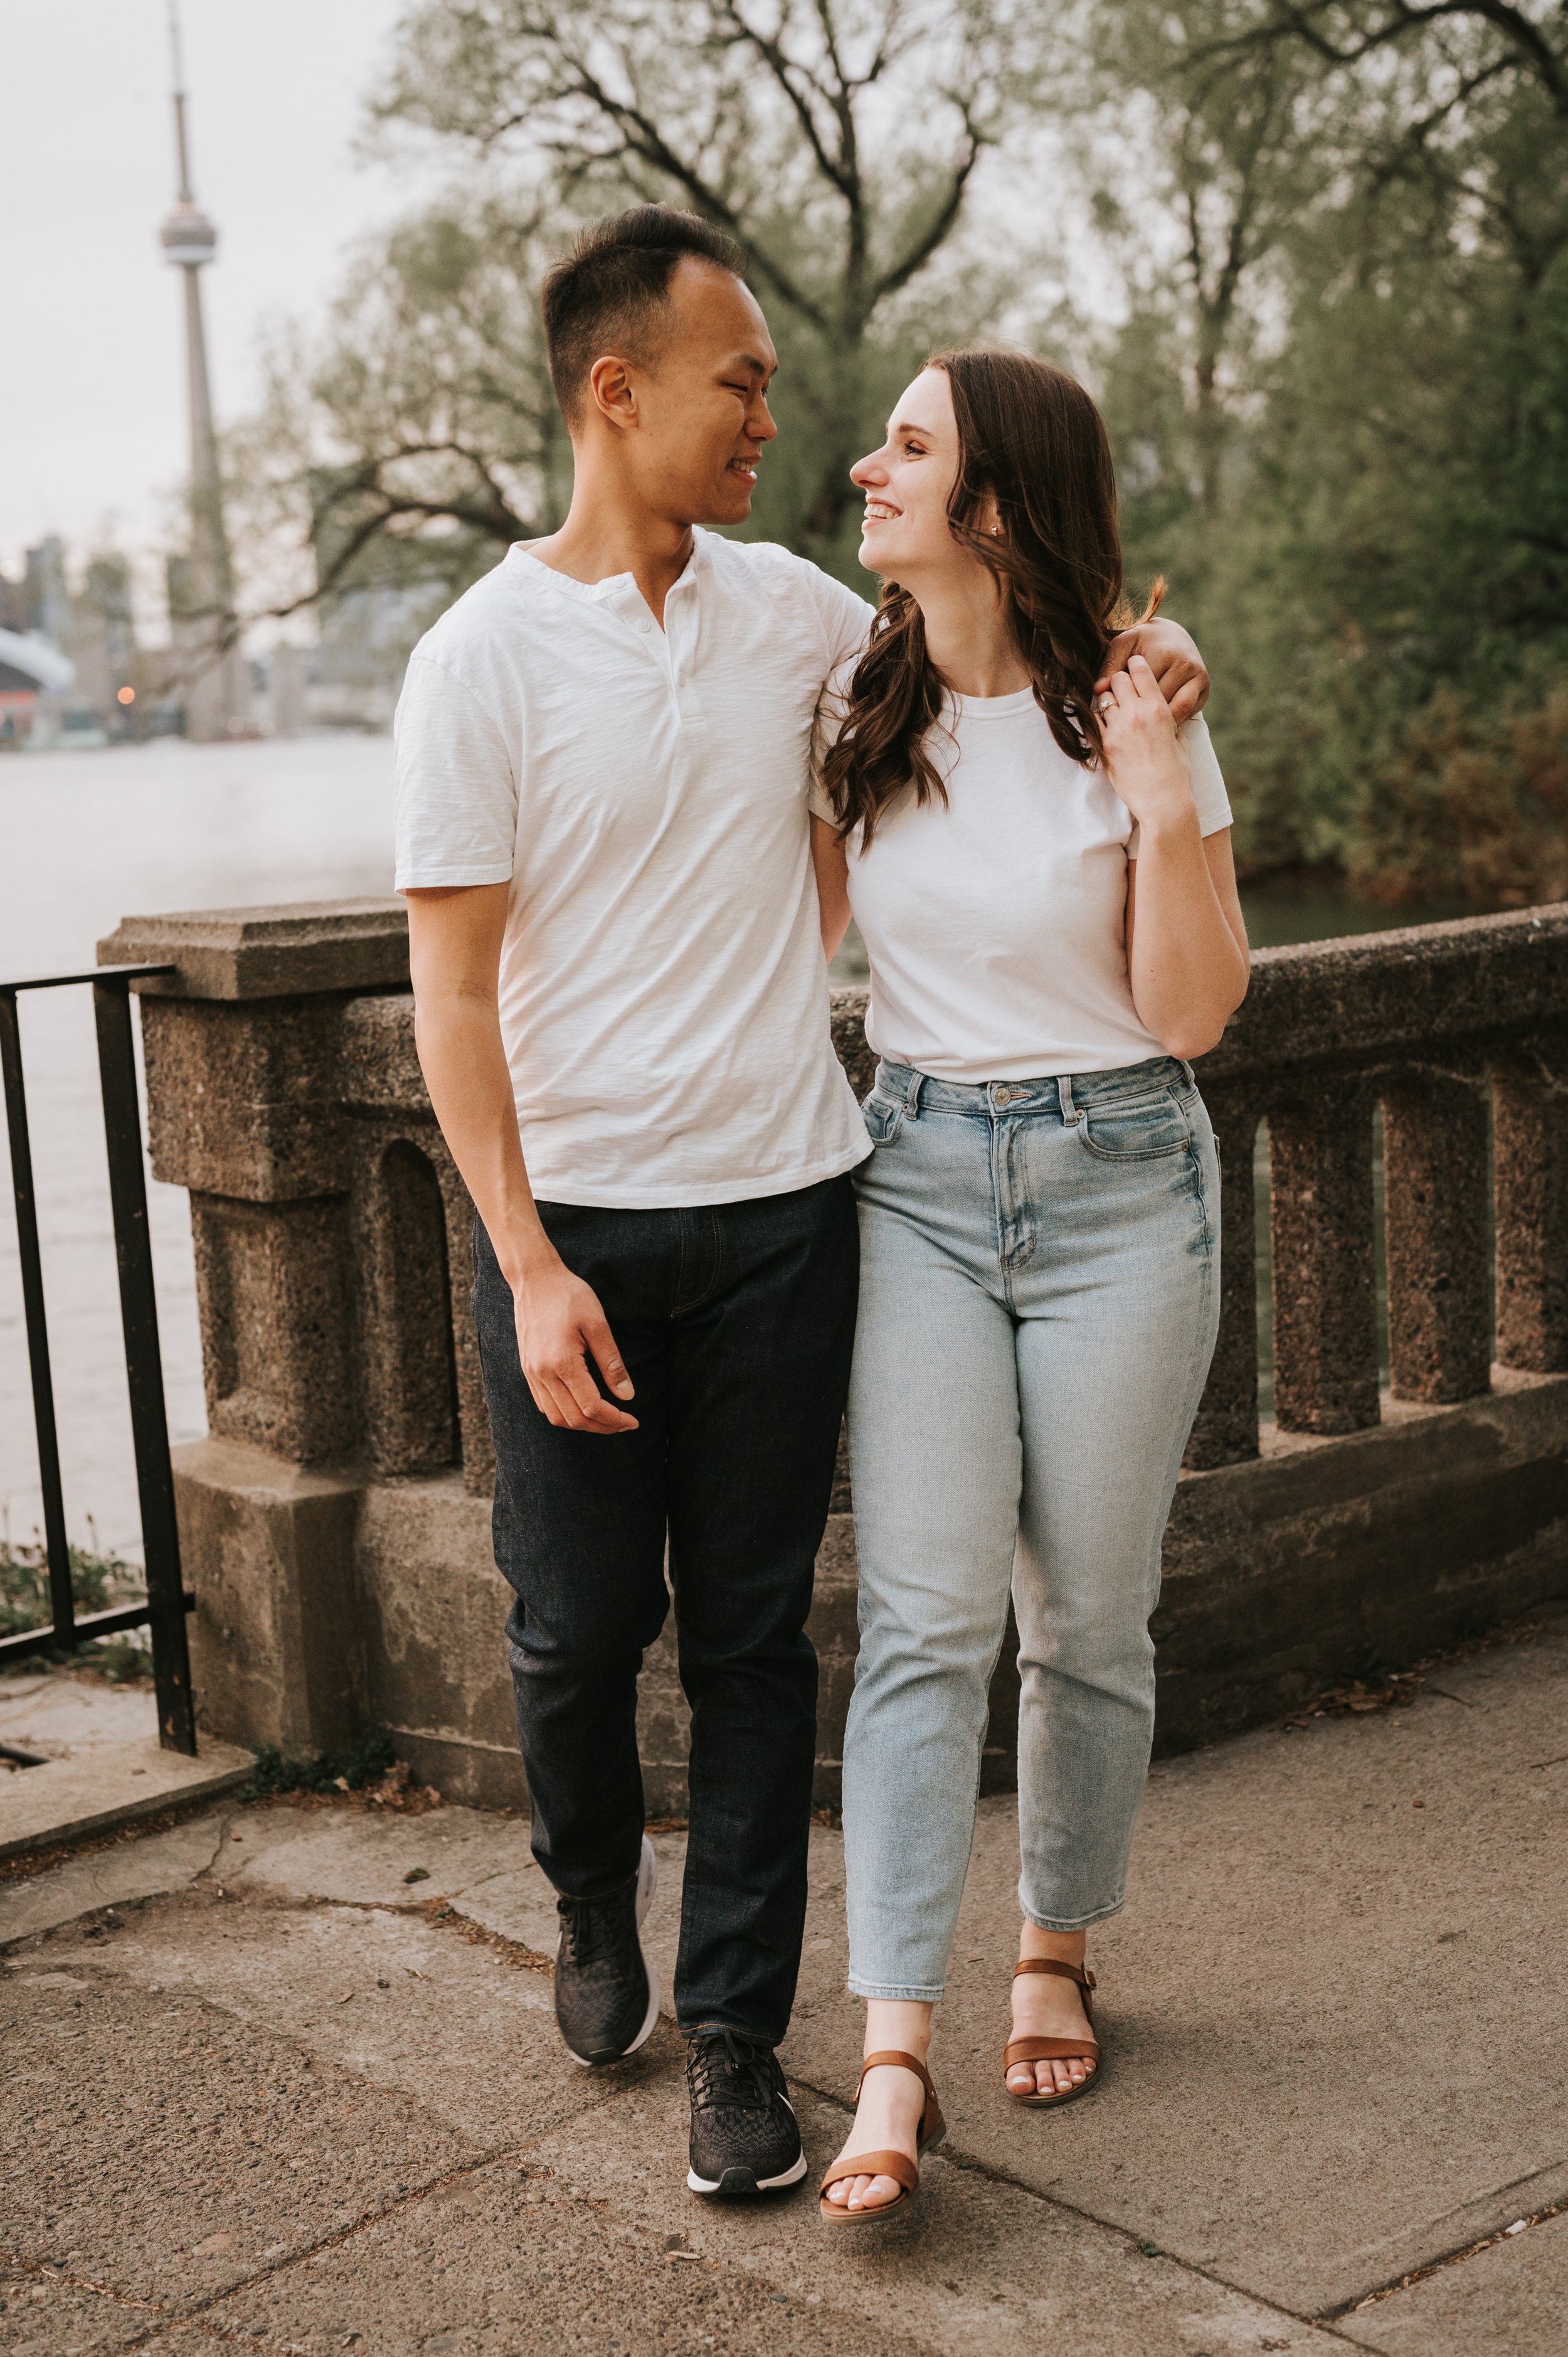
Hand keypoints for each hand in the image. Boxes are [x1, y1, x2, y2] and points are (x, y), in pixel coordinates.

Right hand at [513, 1256, 637, 1433]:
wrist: (535, 1279)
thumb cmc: (569, 1296)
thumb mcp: (598, 1324)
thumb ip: (612, 1363)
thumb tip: (626, 1396)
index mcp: (562, 1362)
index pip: (591, 1407)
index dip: (615, 1419)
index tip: (633, 1420)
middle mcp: (542, 1373)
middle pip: (574, 1419)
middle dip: (602, 1427)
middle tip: (624, 1423)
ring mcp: (531, 1373)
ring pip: (556, 1417)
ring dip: (583, 1425)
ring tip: (606, 1420)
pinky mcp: (527, 1369)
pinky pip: (544, 1405)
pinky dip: (564, 1414)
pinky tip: (581, 1408)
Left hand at [1098, 618, 1208, 721]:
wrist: (1172, 634)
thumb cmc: (1142, 641)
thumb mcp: (1123, 645)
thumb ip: (1110, 666)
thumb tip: (1098, 690)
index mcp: (1163, 653)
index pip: (1141, 690)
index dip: (1127, 700)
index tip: (1118, 704)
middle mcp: (1185, 664)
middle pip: (1159, 703)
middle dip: (1144, 711)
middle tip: (1131, 718)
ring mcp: (1199, 676)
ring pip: (1176, 710)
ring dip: (1160, 719)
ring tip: (1145, 720)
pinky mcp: (1205, 687)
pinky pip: (1189, 712)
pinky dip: (1174, 718)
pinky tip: (1161, 717)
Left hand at [1098, 654, 1194, 831]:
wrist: (1162, 801)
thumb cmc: (1176, 772)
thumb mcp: (1178, 739)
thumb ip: (1167, 719)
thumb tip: (1160, 710)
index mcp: (1158, 707)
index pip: (1140, 670)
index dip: (1135, 664)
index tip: (1133, 665)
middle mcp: (1136, 713)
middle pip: (1117, 679)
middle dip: (1118, 681)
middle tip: (1120, 688)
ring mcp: (1117, 729)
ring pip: (1102, 699)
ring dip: (1107, 700)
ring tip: (1113, 708)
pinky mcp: (1104, 745)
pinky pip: (1094, 722)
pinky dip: (1097, 719)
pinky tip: (1104, 724)